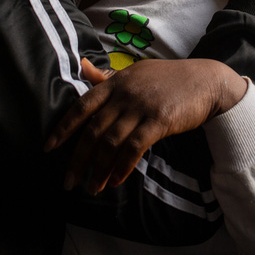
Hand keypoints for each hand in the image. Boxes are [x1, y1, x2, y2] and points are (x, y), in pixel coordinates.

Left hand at [44, 58, 246, 193]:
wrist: (206, 80)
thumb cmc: (168, 78)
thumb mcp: (135, 72)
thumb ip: (106, 76)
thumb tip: (82, 66)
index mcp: (116, 82)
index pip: (81, 106)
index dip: (63, 129)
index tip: (48, 148)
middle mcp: (124, 94)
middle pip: (93, 130)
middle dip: (78, 159)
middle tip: (68, 182)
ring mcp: (141, 107)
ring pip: (111, 143)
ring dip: (99, 169)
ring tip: (92, 188)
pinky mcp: (159, 121)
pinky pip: (134, 148)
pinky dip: (122, 167)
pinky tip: (115, 180)